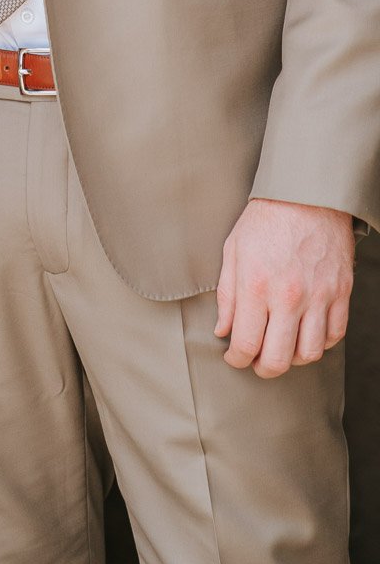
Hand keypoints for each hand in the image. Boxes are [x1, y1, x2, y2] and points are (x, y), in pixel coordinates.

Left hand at [215, 198, 354, 377]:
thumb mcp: (233, 250)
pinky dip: (320, 343)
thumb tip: (223, 330)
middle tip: (256, 362)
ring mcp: (318, 297)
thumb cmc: (265, 220)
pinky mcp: (341, 293)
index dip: (237, 360)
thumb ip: (227, 295)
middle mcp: (289, 297)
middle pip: (278, 359)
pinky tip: (305, 334)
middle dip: (263, 369)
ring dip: (292, 359)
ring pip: (309, 354)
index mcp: (256, 286)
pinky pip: (334, 335)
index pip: (246, 344)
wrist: (306, 195)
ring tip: (280, 348)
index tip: (234, 358)